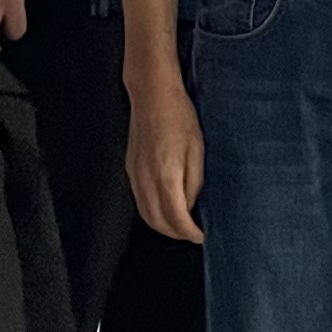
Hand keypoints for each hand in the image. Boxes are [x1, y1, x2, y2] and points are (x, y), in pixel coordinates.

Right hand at [125, 66, 203, 241]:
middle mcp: (146, 180)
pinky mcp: (130, 168)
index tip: (201, 236)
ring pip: (145, 214)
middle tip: (192, 234)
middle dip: (175, 234)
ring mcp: (135, 175)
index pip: (176, 218)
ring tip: (181, 226)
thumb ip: (193, 182)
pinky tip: (164, 207)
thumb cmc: (180, 117)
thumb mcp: (197, 149)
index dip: (189, 232)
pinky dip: (151, 211)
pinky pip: (138, 200)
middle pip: (157, 222)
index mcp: (165, 175)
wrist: (152, 95)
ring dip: (162, 226)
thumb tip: (190, 207)